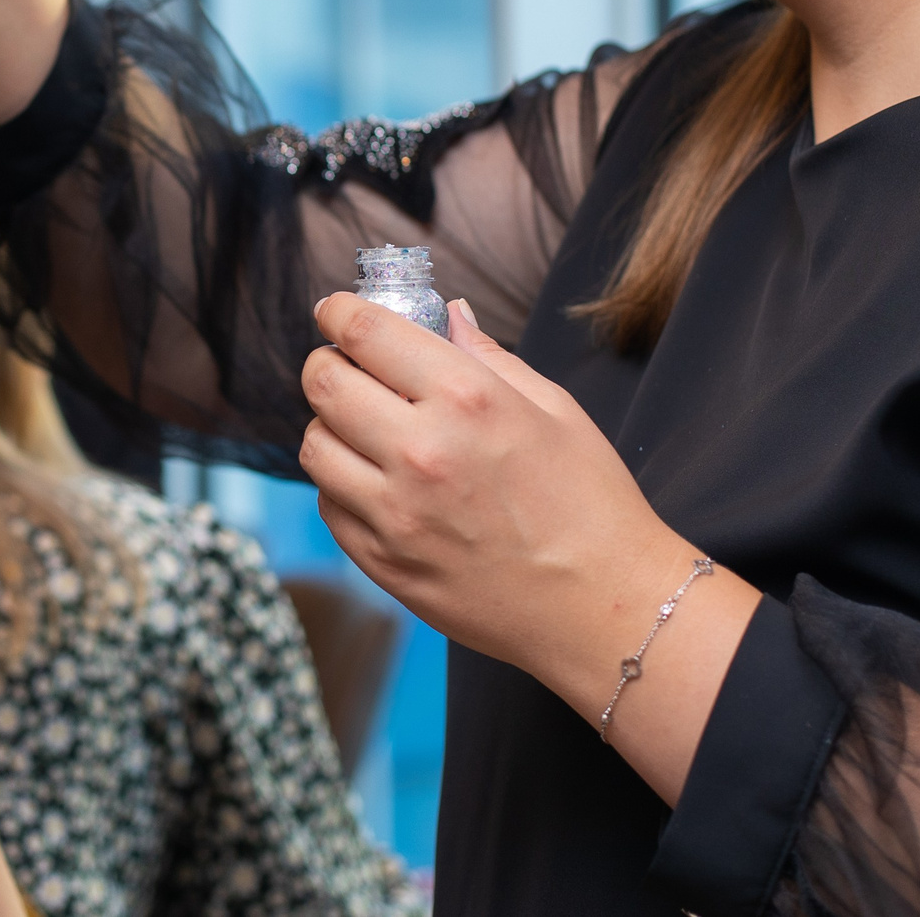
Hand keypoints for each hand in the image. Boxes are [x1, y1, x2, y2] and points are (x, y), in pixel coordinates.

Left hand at [300, 293, 758, 798]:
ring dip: (330, 426)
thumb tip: (448, 314)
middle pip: (322, 384)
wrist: (604, 608)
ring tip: (365, 429)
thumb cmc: (592, 504)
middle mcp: (420, 451)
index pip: (365, 333)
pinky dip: (341, 485)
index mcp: (466, 399)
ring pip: (315, 446)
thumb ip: (489, 356)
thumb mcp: (555, 410)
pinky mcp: (384, 563)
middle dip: (328, 363)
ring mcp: (395, 513)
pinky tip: (379, 482)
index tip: (335, 311)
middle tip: (348, 367)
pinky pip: (329, 505)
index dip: (338, 312)